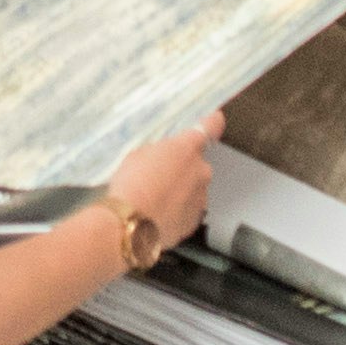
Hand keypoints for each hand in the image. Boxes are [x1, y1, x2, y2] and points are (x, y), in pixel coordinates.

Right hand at [95, 115, 217, 256]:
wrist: (132, 225)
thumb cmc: (131, 185)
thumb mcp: (137, 154)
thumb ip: (159, 151)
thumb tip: (163, 155)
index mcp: (187, 148)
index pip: (211, 126)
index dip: (212, 121)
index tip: (213, 119)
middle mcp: (201, 171)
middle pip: (197, 163)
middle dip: (182, 166)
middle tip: (158, 173)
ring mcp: (201, 197)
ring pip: (193, 187)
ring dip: (180, 189)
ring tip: (154, 197)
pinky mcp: (194, 221)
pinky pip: (188, 208)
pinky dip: (177, 209)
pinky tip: (157, 212)